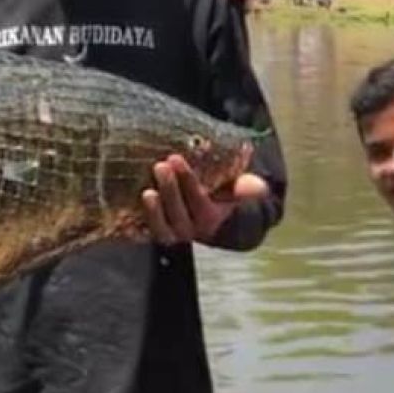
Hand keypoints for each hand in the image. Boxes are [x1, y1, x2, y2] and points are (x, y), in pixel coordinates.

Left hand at [143, 154, 268, 245]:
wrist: (206, 220)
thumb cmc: (218, 197)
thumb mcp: (232, 191)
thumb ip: (245, 187)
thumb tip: (259, 187)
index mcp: (211, 219)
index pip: (199, 201)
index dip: (187, 181)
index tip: (176, 159)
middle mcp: (190, 230)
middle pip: (178, 213)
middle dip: (169, 189)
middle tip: (160, 165)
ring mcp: (171, 233)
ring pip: (162, 226)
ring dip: (154, 210)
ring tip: (147, 190)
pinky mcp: (154, 233)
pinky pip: (145, 232)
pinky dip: (140, 221)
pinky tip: (134, 201)